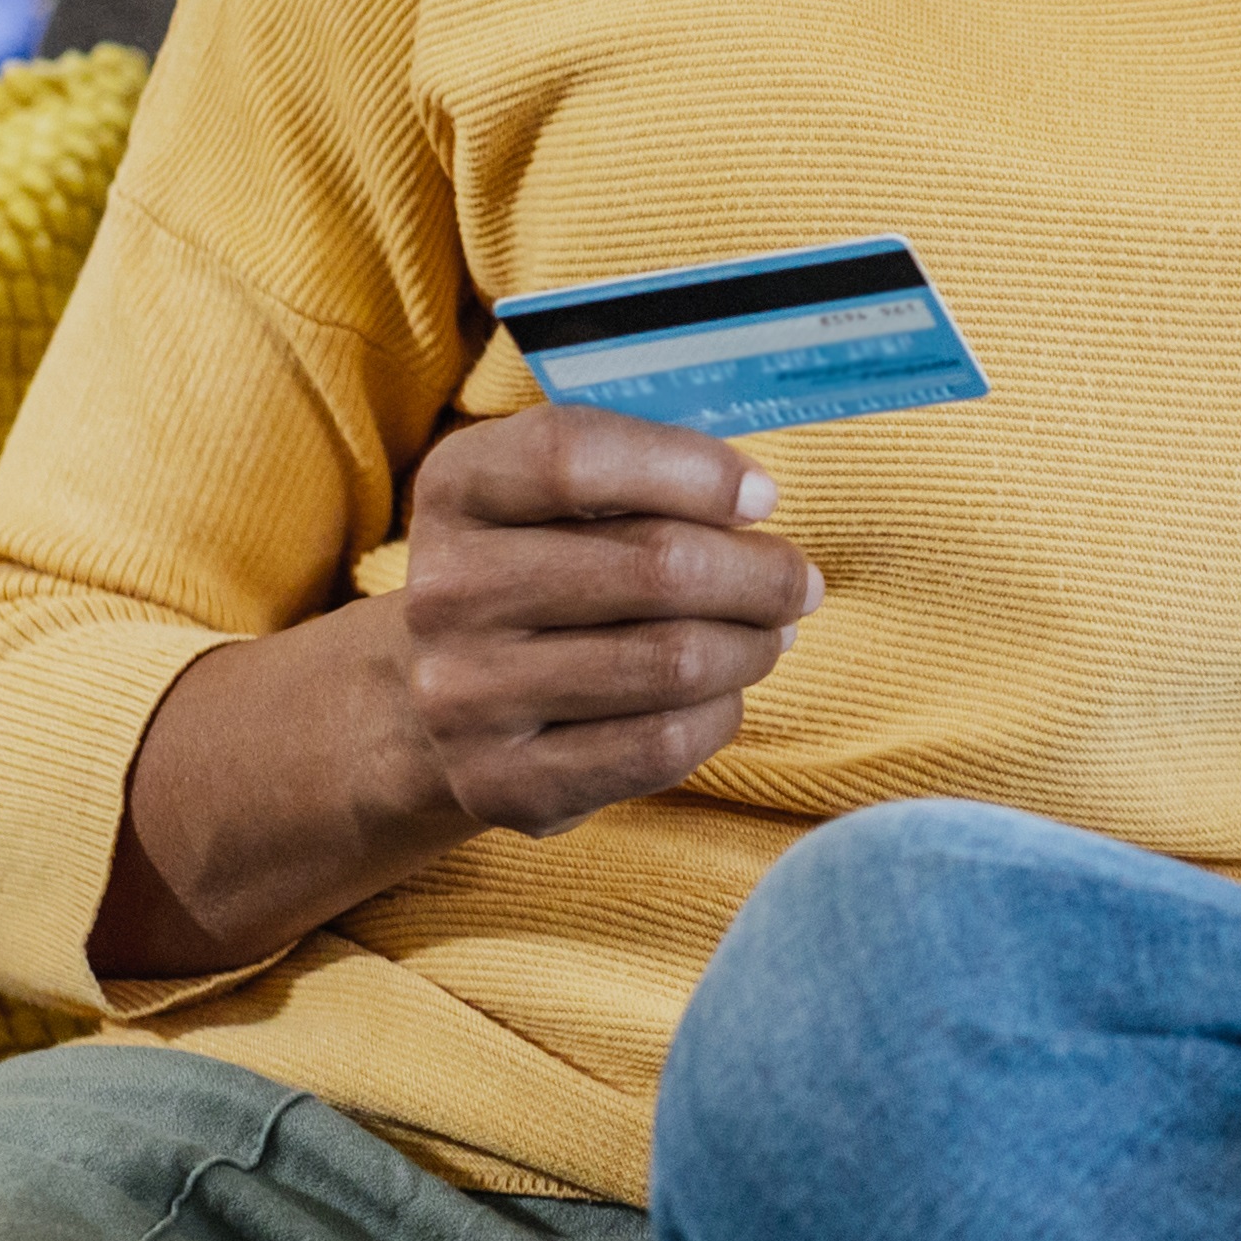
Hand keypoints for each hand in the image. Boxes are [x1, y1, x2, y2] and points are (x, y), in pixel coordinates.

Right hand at [390, 407, 826, 840]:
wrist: (441, 700)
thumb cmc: (542, 571)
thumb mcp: (558, 496)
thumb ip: (642, 472)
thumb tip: (753, 501)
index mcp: (457, 489)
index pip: (574, 457)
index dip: (692, 470)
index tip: (763, 498)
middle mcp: (443, 591)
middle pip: (656, 568)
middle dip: (761, 574)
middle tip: (799, 582)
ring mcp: (464, 695)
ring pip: (675, 662)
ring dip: (752, 646)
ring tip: (769, 636)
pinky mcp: (502, 782)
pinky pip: (662, 744)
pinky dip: (721, 714)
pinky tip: (721, 694)